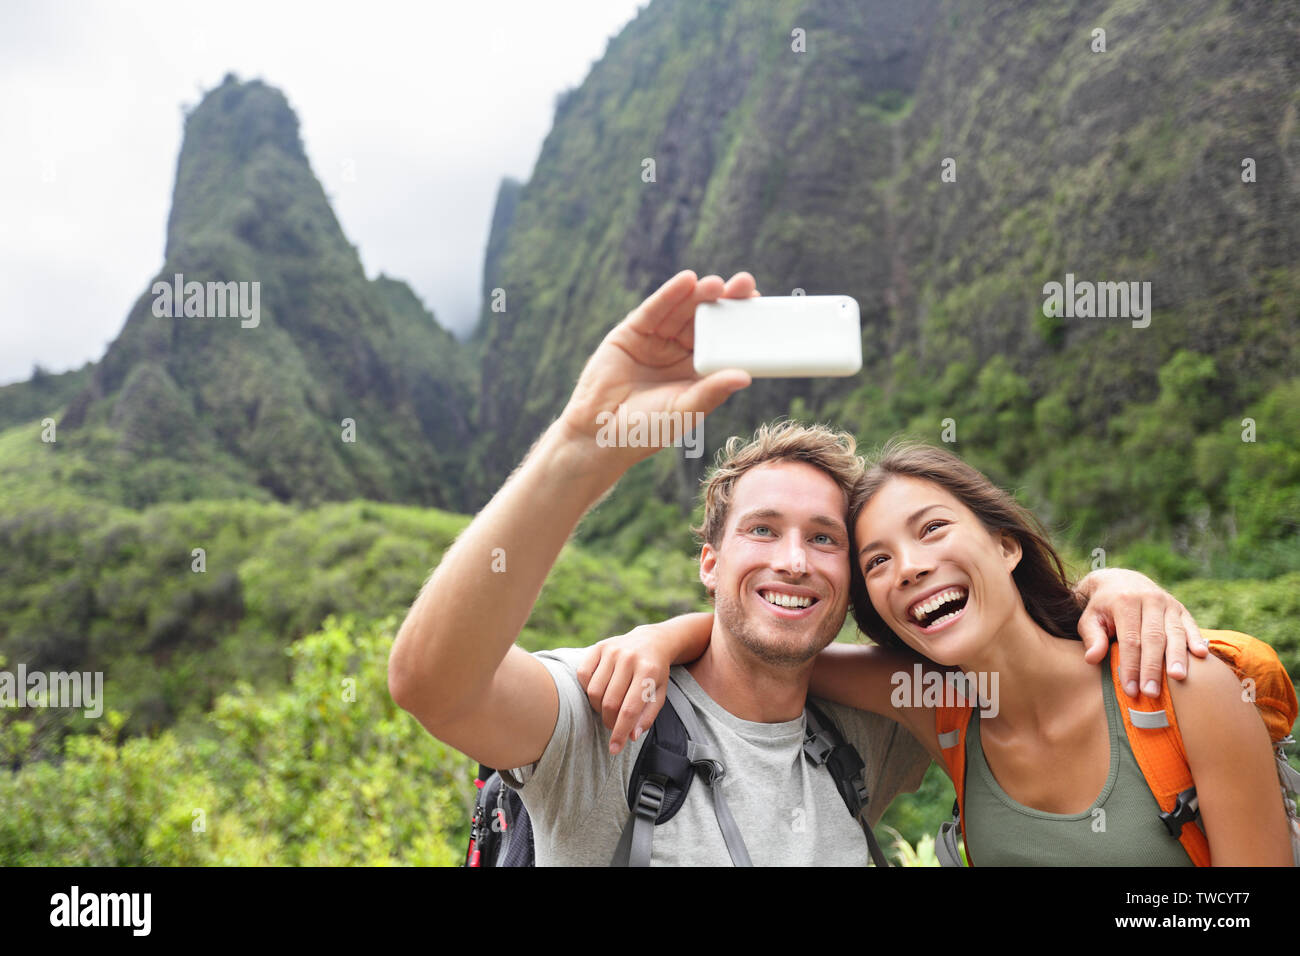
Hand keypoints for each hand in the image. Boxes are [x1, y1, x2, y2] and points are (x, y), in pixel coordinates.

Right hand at [555, 270, 757, 471]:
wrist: (600, 433)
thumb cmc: (647, 429)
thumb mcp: (685, 410)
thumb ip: (712, 391)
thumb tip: (745, 377)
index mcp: (698, 371)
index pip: (725, 341)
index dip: (740, 323)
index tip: (760, 306)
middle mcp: (680, 352)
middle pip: (706, 320)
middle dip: (725, 301)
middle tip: (745, 284)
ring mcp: (657, 340)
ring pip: (682, 310)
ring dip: (699, 294)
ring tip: (716, 284)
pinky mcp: (632, 332)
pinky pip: (654, 309)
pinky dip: (670, 294)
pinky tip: (686, 281)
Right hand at [576, 625, 675, 754]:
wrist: (651, 641)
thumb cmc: (655, 674)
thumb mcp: (659, 694)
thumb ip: (647, 716)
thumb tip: (631, 736)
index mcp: (648, 671)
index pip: (630, 709)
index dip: (620, 732)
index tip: (614, 749)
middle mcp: (629, 658)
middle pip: (610, 702)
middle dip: (608, 721)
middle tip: (612, 725)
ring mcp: (612, 651)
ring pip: (594, 691)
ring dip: (597, 707)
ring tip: (607, 708)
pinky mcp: (599, 647)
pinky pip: (583, 674)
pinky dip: (586, 688)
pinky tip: (598, 691)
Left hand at [1074, 568, 1208, 697]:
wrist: (1120, 580)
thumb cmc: (1102, 607)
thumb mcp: (1089, 619)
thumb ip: (1092, 637)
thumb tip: (1092, 659)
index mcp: (1124, 602)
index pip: (1129, 640)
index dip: (1130, 666)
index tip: (1130, 689)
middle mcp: (1149, 599)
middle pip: (1153, 638)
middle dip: (1152, 667)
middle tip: (1151, 692)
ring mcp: (1168, 603)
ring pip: (1174, 632)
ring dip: (1177, 657)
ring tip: (1178, 678)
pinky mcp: (1180, 608)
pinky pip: (1190, 625)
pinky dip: (1196, 640)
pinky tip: (1201, 655)